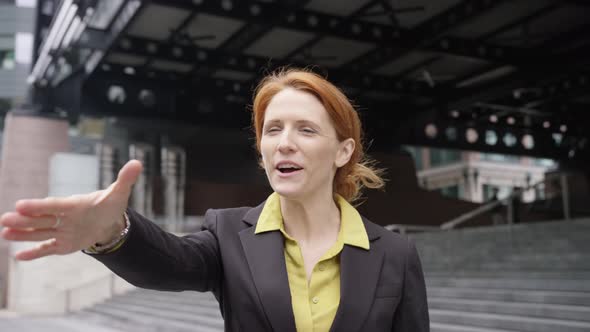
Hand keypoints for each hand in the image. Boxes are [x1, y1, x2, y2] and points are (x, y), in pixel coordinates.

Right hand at [0, 160, 142, 260]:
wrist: (109, 221)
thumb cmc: (110, 204)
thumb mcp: (119, 194)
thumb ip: (125, 179)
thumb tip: (137, 163)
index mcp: (73, 204)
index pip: (54, 205)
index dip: (39, 206)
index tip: (21, 204)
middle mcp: (64, 218)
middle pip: (41, 219)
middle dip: (24, 220)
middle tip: (5, 219)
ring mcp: (62, 231)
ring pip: (40, 234)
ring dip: (24, 235)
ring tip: (4, 232)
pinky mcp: (63, 244)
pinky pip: (48, 249)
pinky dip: (36, 254)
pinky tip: (19, 257)